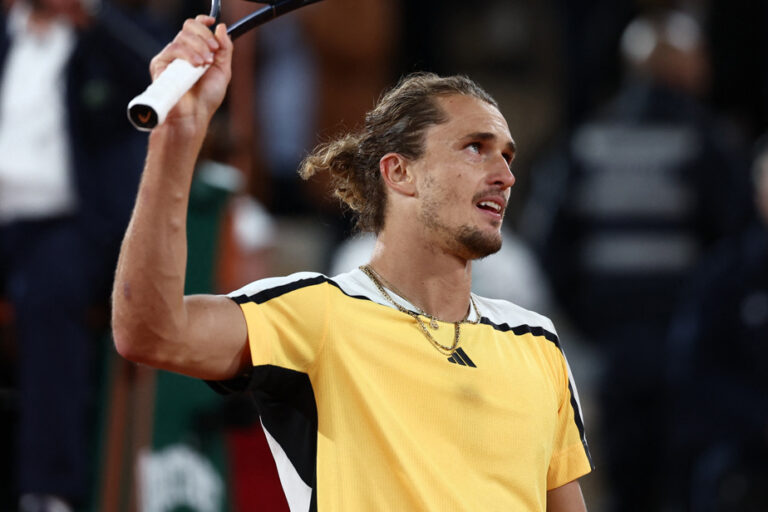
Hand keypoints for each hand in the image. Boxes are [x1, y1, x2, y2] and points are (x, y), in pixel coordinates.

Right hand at [149, 16, 232, 130]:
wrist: (193, 116)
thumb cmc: (206, 99)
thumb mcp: (223, 71)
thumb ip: (225, 50)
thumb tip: (221, 28)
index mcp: (195, 52)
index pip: (194, 28)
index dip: (202, 23)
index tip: (211, 22)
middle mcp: (181, 52)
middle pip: (189, 27)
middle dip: (204, 36)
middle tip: (213, 51)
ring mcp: (170, 57)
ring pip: (183, 37)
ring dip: (199, 47)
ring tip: (206, 64)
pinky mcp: (160, 64)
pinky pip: (174, 49)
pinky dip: (188, 54)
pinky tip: (197, 65)